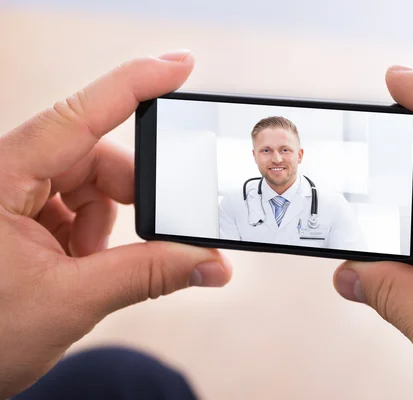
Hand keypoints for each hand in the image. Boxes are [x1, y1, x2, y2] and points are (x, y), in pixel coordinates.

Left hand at [0, 50, 231, 397]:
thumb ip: (146, 276)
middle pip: (96, 158)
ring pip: (92, 187)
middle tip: (162, 233)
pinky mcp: (25, 216)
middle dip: (132, 198)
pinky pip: (80, 208)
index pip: (79, 116)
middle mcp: (7, 175)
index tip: (180, 65)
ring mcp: (17, 196)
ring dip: (110, 226)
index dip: (134, 84)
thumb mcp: (67, 302)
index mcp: (0, 177)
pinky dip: (95, 237)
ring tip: (91, 268)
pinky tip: (81, 267)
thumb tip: (209, 263)